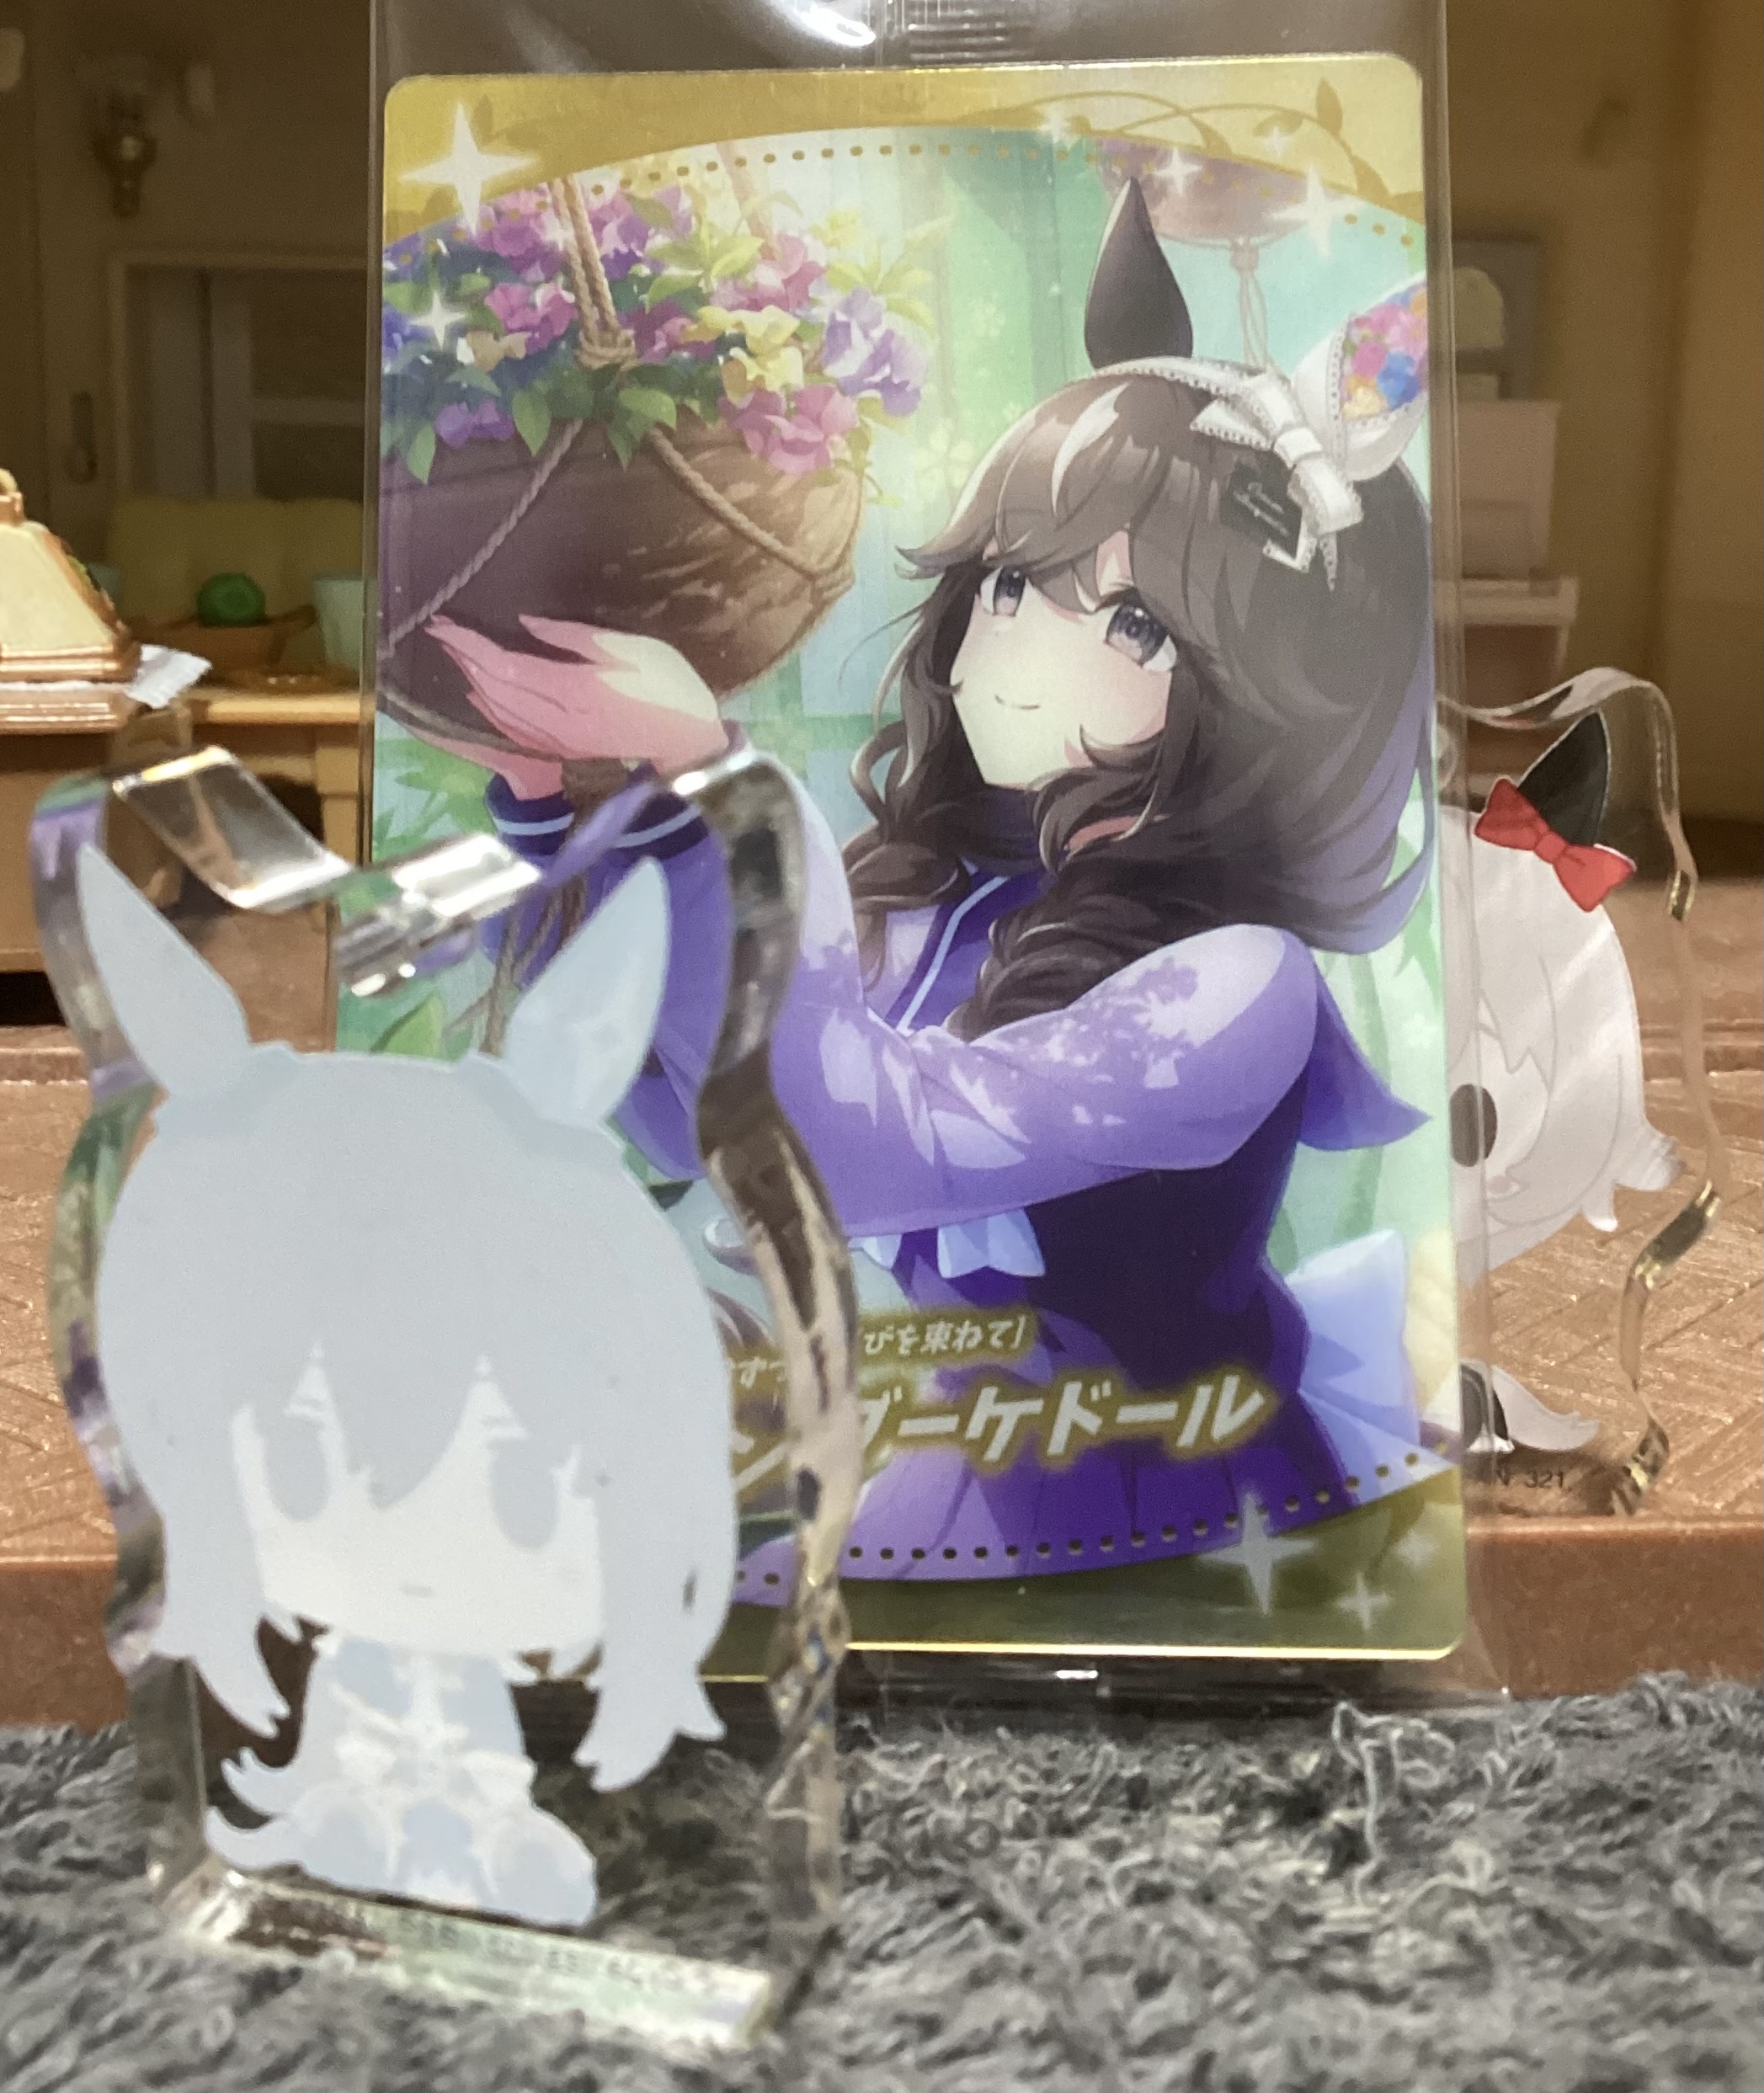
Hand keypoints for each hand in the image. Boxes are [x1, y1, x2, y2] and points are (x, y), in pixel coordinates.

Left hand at [430, 616, 728, 797]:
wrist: (689, 740)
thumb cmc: (668, 684)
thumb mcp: (628, 647)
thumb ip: (573, 637)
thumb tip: (526, 625)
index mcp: (575, 690)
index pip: (507, 667)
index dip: (472, 645)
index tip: (445, 625)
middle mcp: (559, 720)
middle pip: (496, 690)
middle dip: (465, 660)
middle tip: (441, 633)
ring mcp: (561, 739)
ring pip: (501, 713)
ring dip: (473, 683)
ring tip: (455, 656)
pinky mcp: (566, 748)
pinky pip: (515, 730)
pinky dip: (491, 711)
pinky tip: (480, 695)